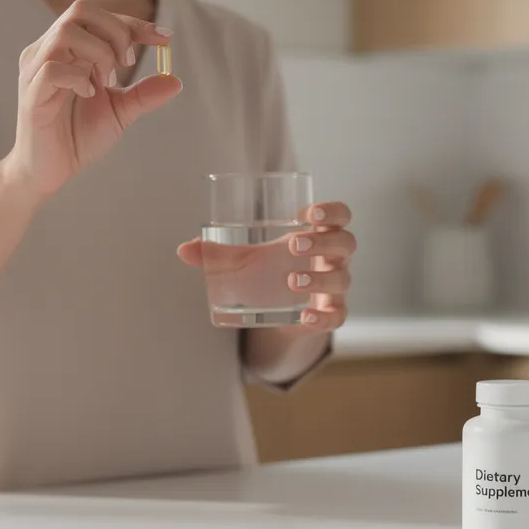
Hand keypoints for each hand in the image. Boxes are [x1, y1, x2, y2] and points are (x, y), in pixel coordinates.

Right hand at [2, 0, 182, 199]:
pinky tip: (90, 95)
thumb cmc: (77, 136)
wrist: (51, 171)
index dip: (135, 23)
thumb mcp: (120, 112)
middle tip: (129, 64)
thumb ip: (144, 94)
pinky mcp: (31, 93)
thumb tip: (176, 80)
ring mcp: (36, 69)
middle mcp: (49, 51)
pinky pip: (52, 68)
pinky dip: (78, 77)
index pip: (100, 17)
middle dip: (115, 31)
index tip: (165, 38)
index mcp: (69, 49)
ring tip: (108, 82)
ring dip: (99, 53)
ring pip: (67, 33)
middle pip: (81, 10)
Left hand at [178, 202, 354, 332]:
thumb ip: (217, 254)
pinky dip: (323, 316)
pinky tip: (305, 315)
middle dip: (324, 241)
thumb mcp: (245, 261)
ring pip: (342, 279)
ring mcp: (334, 288)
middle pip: (346, 243)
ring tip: (292, 280)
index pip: (341, 216)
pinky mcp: (330, 315)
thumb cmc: (270, 274)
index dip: (332, 211)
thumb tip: (183, 250)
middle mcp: (332, 260)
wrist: (282, 313)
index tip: (308, 214)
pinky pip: (337, 316)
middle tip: (294, 244)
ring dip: (319, 277)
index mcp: (318, 236)